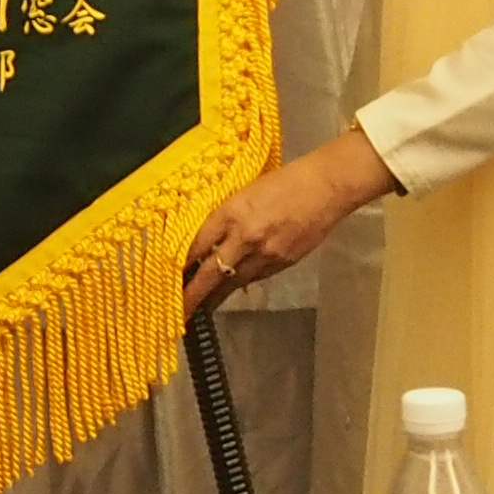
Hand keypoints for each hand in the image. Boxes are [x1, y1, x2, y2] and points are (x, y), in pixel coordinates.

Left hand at [182, 127, 398, 313]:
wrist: (327, 186)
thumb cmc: (285, 180)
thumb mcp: (246, 191)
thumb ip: (228, 216)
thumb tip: (211, 239)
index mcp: (232, 211)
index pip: (197, 244)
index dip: (181, 264)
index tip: (166, 277)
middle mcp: (245, 236)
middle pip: (211, 273)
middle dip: (193, 296)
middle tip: (177, 313)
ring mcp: (266, 253)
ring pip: (234, 282)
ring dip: (217, 296)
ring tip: (202, 308)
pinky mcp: (283, 263)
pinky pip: (256, 277)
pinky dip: (243, 282)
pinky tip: (236, 288)